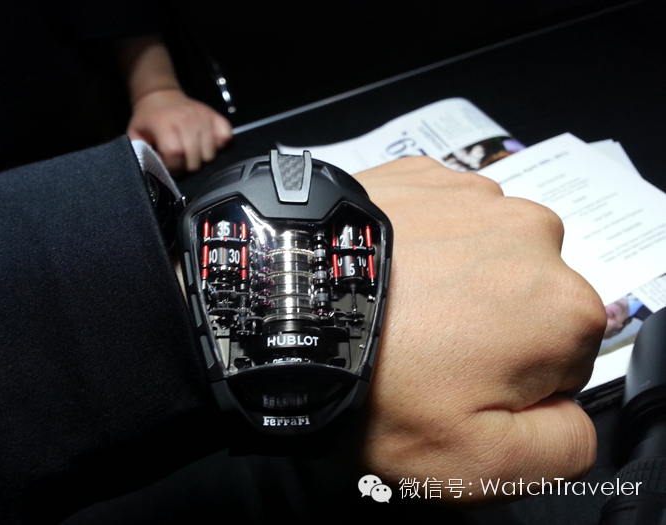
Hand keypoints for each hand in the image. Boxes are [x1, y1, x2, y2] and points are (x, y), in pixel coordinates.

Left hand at [127, 89, 231, 172]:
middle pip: (196, 158)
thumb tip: (154, 168)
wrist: (162, 97)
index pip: (176, 154)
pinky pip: (226, 138)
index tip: (169, 164)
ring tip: (193, 153)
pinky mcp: (216, 116)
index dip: (173, 166)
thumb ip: (141, 152)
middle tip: (181, 161)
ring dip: (202, 159)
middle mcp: (187, 119)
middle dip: (188, 166)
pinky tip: (208, 145)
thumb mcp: (136, 135)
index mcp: (165, 124)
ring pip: (211, 154)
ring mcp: (204, 117)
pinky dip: (220, 146)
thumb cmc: (148, 120)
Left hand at [354, 157, 605, 501]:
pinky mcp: (423, 176)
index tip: (458, 388)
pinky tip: (384, 274)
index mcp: (563, 308)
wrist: (282, 306)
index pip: (565, 363)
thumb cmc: (372, 382)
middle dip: (490, 331)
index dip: (511, 387)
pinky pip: (442, 222)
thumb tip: (568, 415)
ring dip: (455, 284)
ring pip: (486, 259)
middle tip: (423, 355)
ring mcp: (473, 195)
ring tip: (397, 312)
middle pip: (529, 304)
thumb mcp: (476, 462)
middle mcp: (531, 235)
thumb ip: (559, 448)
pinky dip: (422, 246)